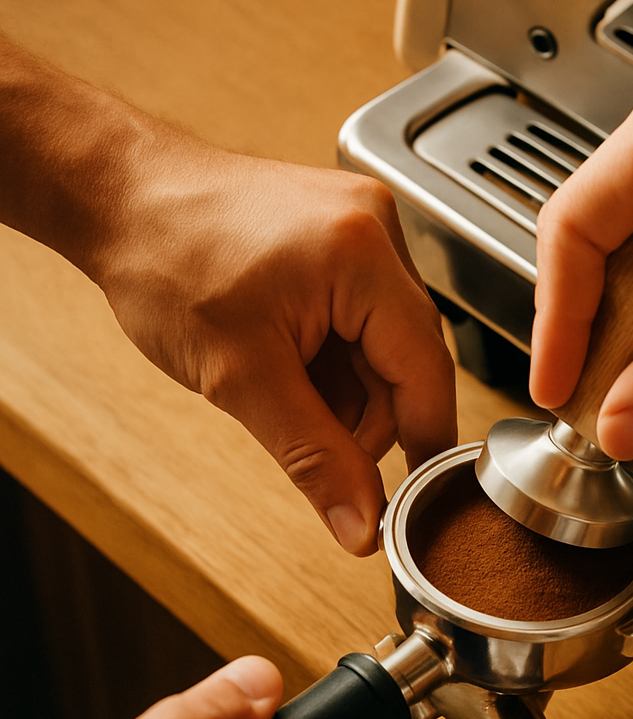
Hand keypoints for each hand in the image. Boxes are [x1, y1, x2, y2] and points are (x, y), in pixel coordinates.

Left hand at [93, 148, 455, 554]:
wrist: (119, 196)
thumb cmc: (161, 258)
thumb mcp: (239, 378)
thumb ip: (313, 458)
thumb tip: (360, 521)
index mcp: (363, 256)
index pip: (428, 372)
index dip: (423, 443)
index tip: (412, 497)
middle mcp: (378, 230)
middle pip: (412, 361)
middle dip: (370, 416)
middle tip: (322, 447)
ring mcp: (365, 228)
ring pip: (388, 345)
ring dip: (349, 389)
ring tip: (287, 390)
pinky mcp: (347, 236)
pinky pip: (367, 319)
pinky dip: (336, 358)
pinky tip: (292, 361)